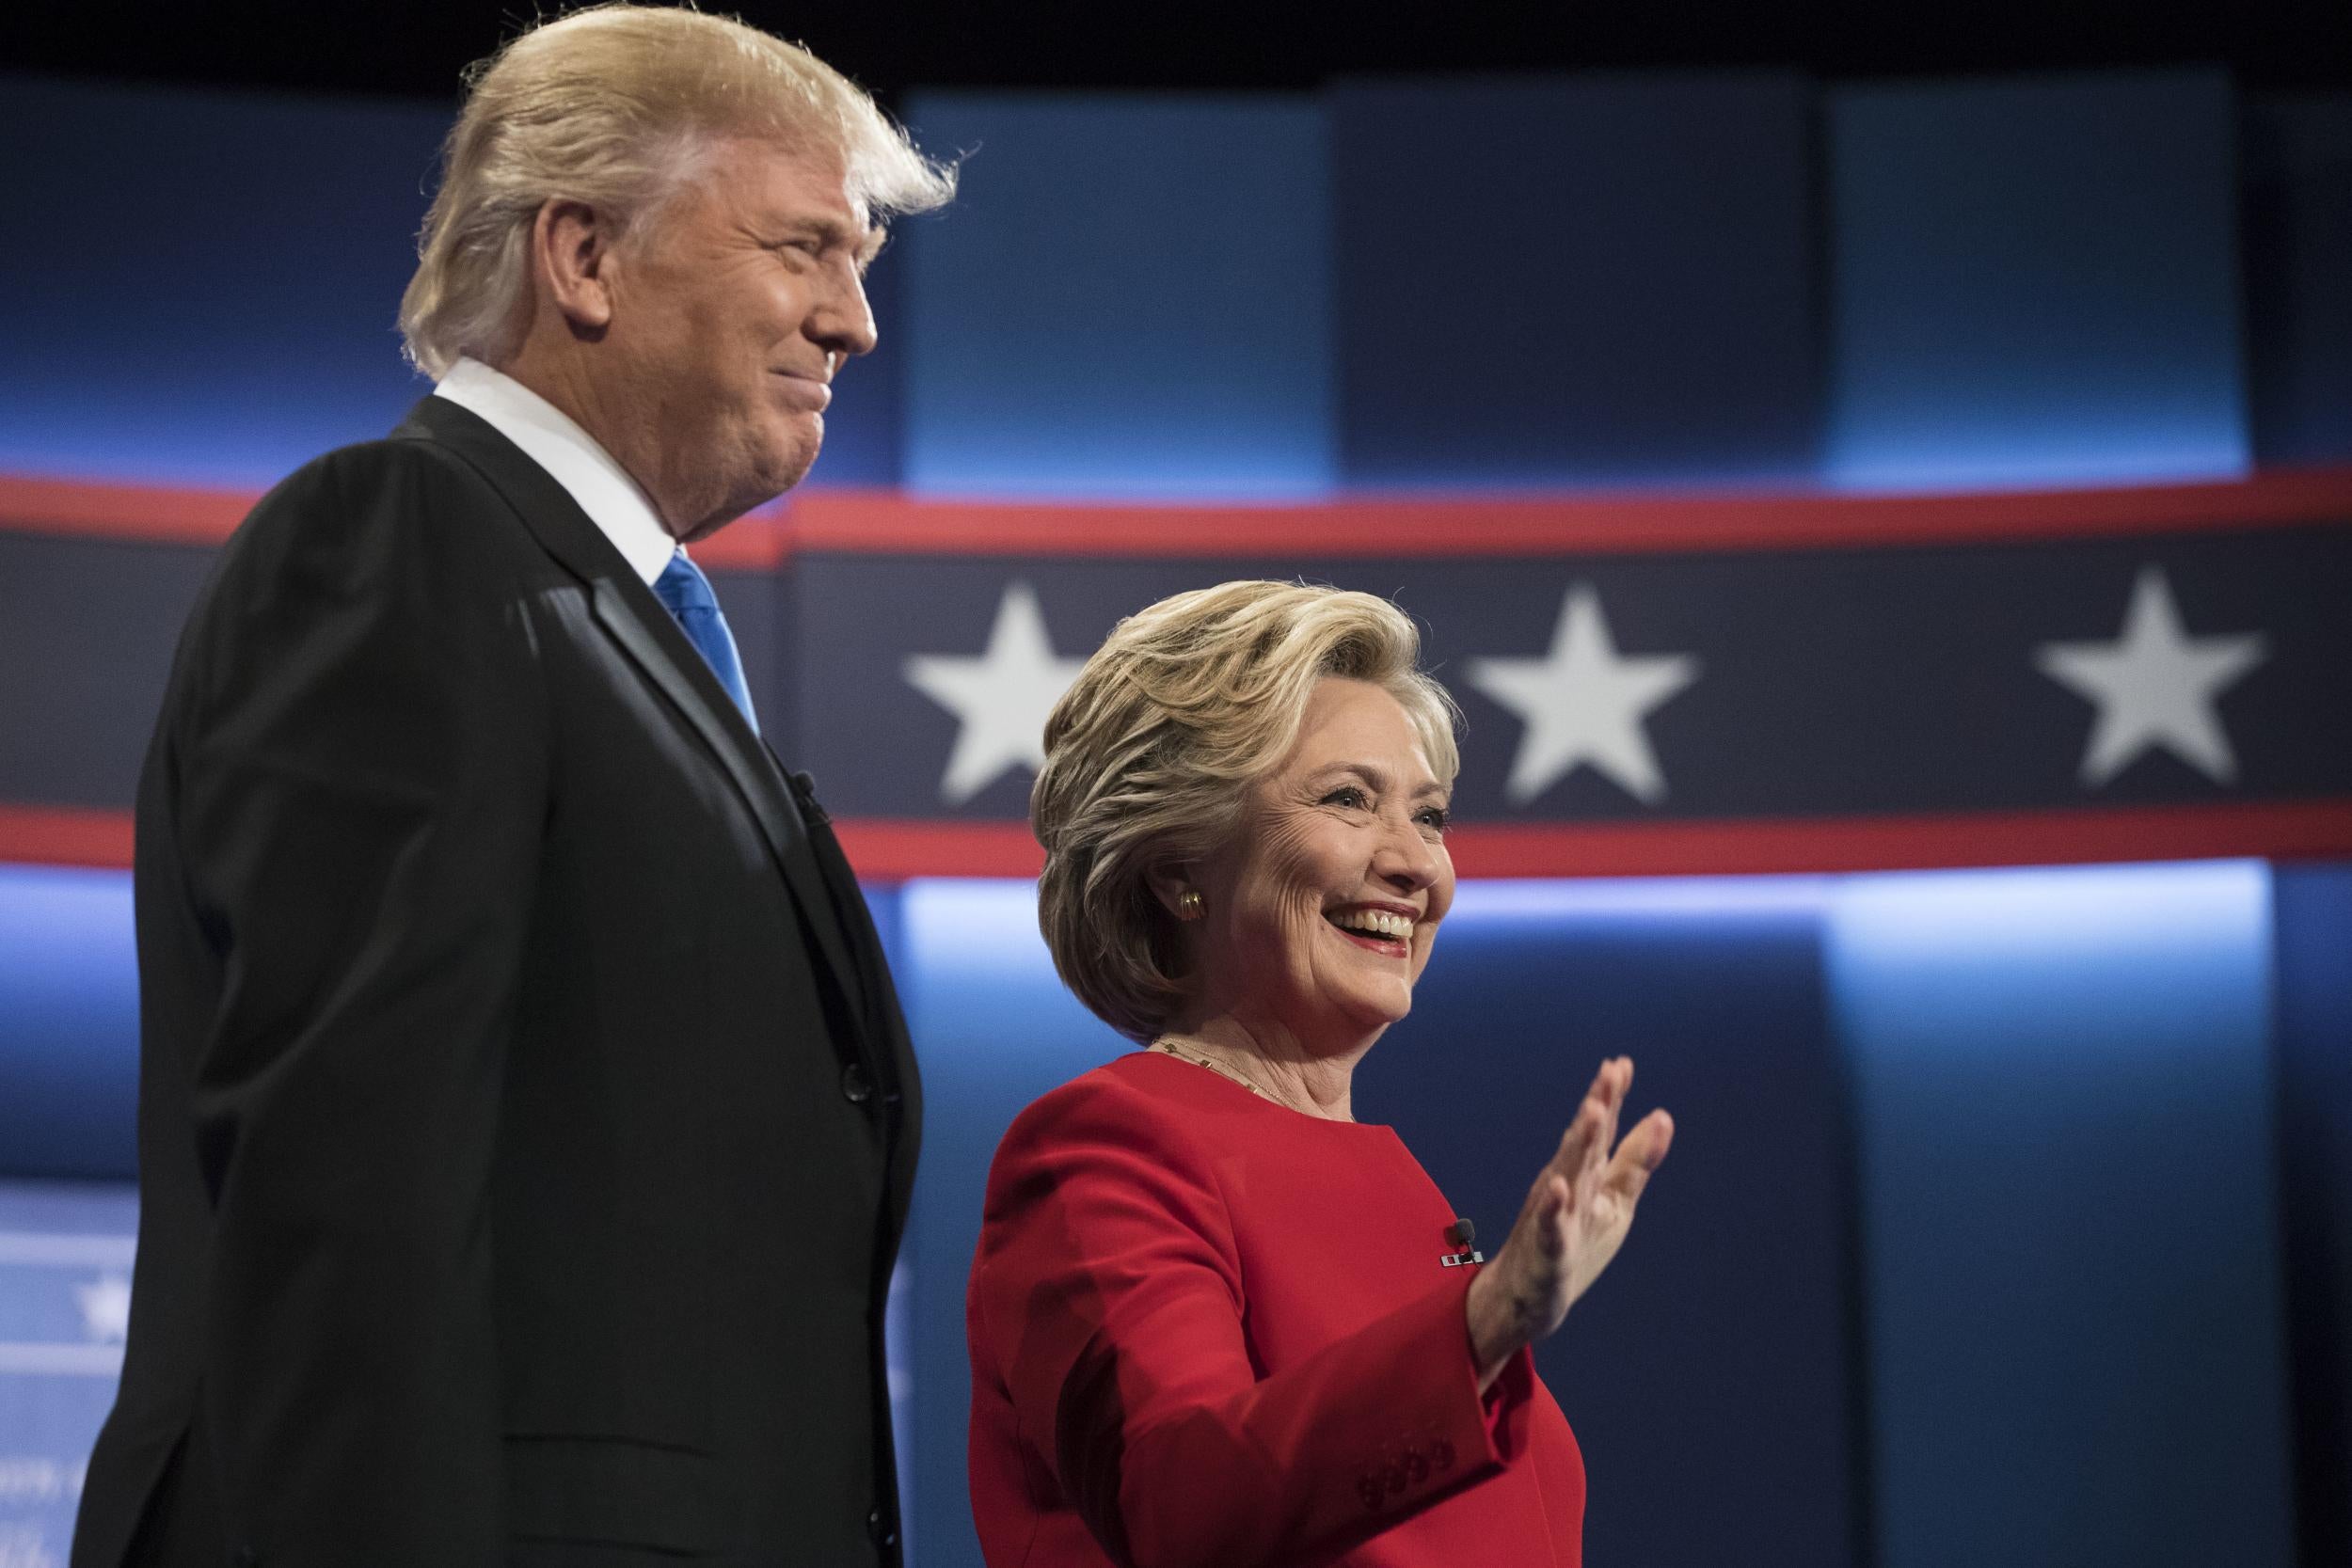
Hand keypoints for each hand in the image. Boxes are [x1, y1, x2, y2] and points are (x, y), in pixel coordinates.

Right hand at [1465, 1057, 1673, 1388]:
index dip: (1611, 1097)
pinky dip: (1552, 1207)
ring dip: (1579, 1143)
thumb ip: (1636, 1159)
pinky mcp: (1548, 1250)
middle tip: (1609, 1072)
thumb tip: (1664, 1115)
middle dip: (1597, 1107)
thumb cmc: (1575, 1242)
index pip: (1601, 1130)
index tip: (1621, 1063)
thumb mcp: (1614, 1200)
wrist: (1529, 1297)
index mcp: (1587, 1174)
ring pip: (1568, 1175)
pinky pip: (1549, 1226)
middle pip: (1585, 1143)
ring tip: (1592, 1112)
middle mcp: (1568, 1186)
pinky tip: (1557, 1187)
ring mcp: (1555, 1216)